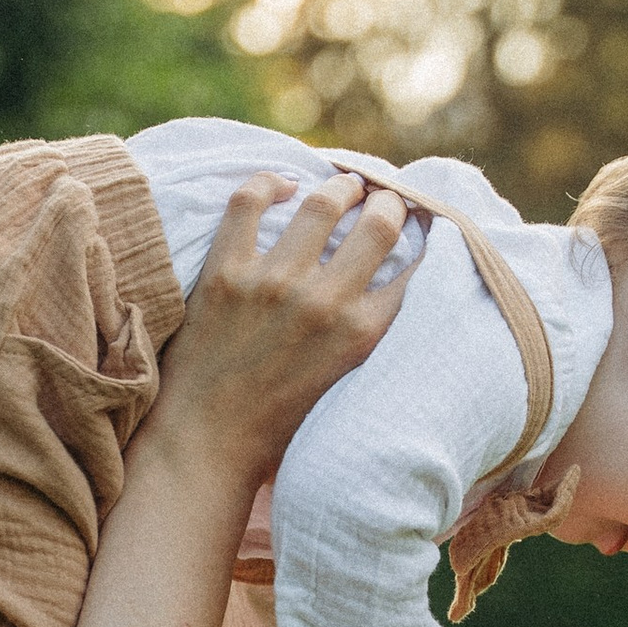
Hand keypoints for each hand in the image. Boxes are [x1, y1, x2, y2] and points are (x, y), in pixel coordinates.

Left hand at [154, 171, 408, 481]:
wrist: (208, 442)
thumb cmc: (277, 423)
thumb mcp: (344, 379)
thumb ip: (365, 331)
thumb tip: (385, 284)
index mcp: (361, 332)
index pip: (411, 267)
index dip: (420, 237)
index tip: (418, 225)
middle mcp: (324, 302)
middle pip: (379, 222)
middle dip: (388, 203)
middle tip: (382, 200)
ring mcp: (273, 283)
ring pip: (321, 202)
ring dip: (339, 187)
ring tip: (343, 186)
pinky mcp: (225, 273)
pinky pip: (248, 202)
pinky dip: (267, 184)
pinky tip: (280, 187)